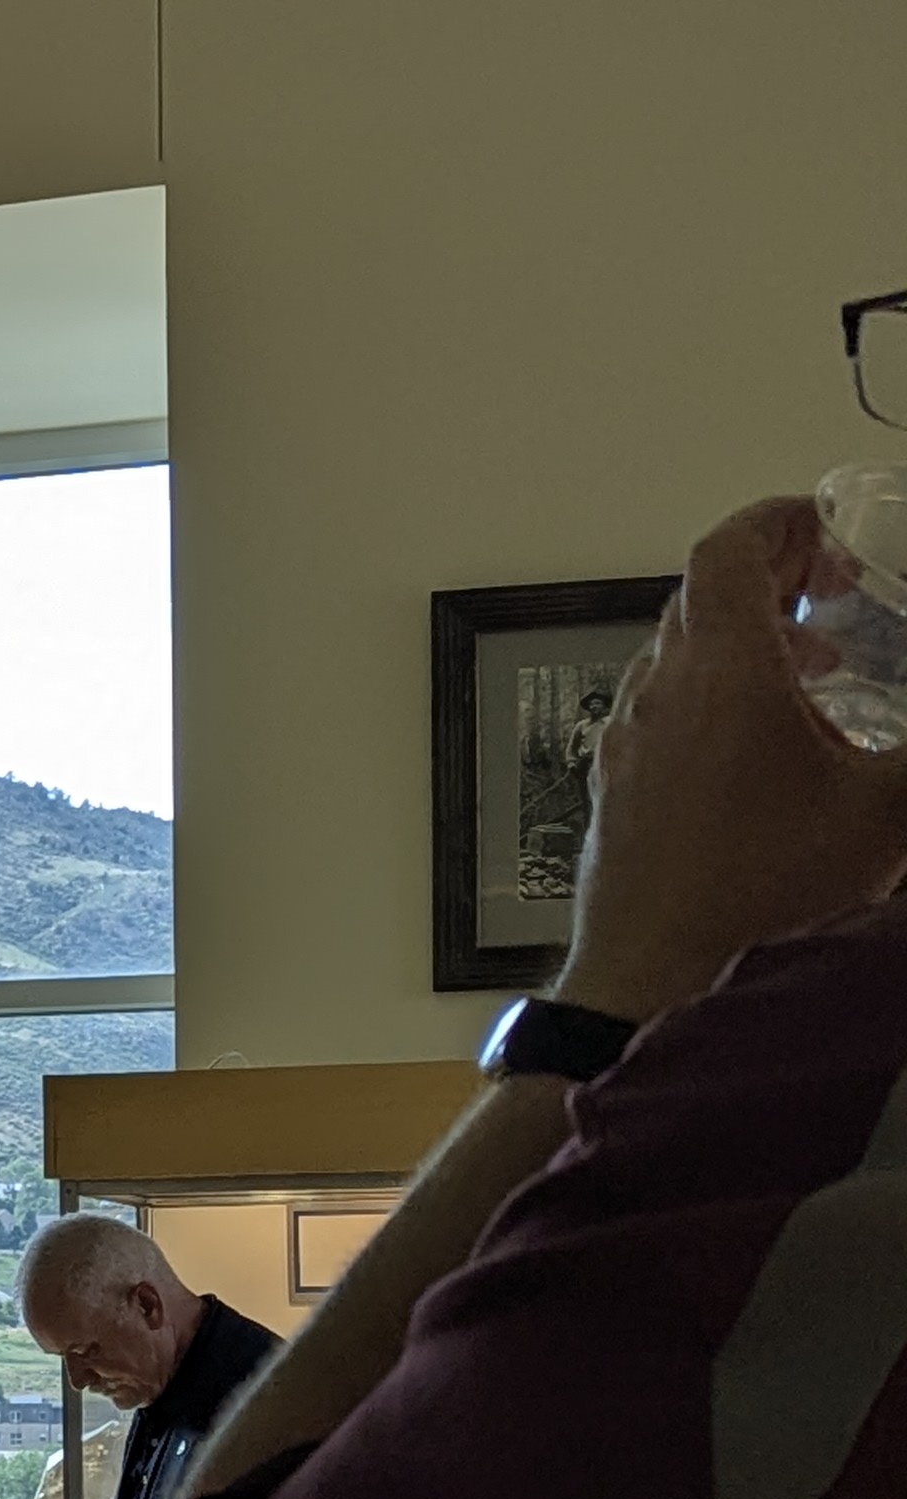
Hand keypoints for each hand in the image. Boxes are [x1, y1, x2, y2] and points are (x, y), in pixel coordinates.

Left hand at [556, 498, 906, 1021]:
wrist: (656, 976)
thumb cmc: (760, 894)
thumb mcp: (887, 811)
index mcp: (720, 671)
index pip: (727, 552)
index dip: (778, 521)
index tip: (826, 523)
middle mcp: (660, 692)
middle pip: (705, 597)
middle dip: (777, 578)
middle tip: (838, 589)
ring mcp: (630, 739)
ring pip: (683, 654)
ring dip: (751, 640)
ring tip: (822, 663)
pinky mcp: (619, 785)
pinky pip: (666, 709)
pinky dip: (718, 694)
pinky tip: (771, 743)